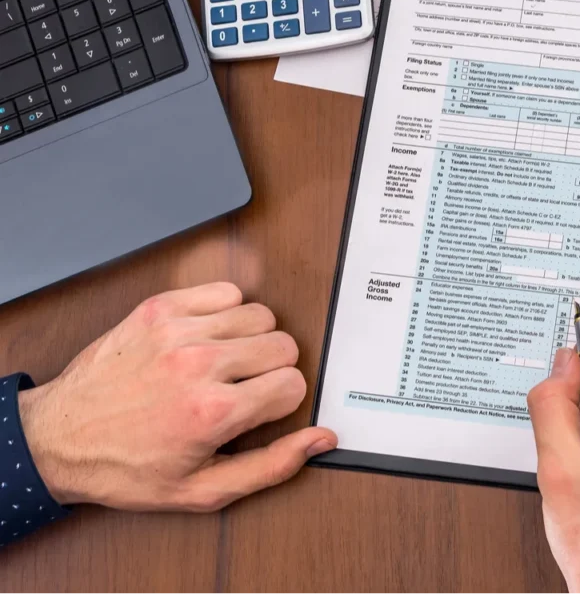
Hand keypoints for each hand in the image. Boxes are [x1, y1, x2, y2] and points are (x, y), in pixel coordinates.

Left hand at [18, 283, 336, 511]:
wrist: (57, 440)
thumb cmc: (127, 468)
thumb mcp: (202, 489)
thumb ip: (272, 466)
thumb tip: (321, 439)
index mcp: (213, 412)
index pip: (294, 384)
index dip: (281, 401)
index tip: (258, 410)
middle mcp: (198, 366)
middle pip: (285, 345)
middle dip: (274, 369)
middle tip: (243, 387)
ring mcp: (178, 332)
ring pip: (261, 315)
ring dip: (252, 339)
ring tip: (226, 361)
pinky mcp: (159, 309)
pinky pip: (227, 291)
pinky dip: (227, 311)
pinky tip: (210, 337)